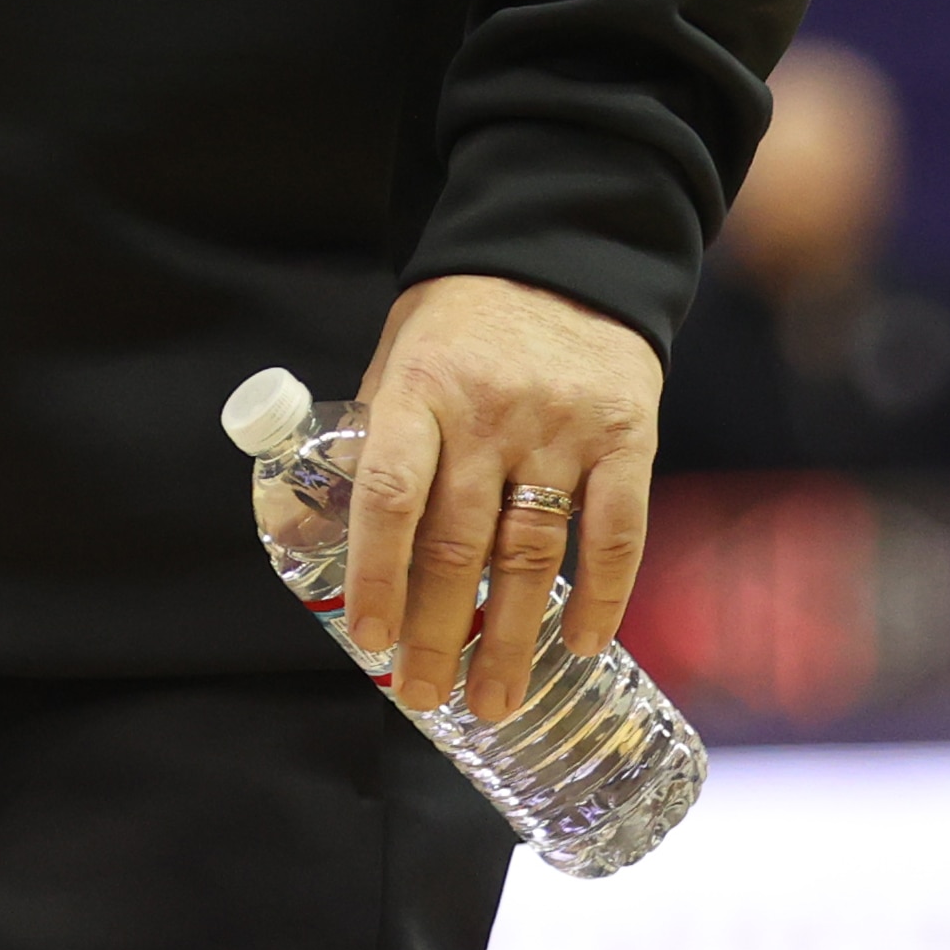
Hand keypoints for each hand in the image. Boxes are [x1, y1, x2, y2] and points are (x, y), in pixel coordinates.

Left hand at [344, 273, 661, 726]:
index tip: (373, 641)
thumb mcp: (397, 357)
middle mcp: (490, 413)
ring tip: (495, 699)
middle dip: (440, 632)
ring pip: (533, 552)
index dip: (378, 574)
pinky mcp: (627, 436)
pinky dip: (600, 595)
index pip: (390, 495)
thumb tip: (323, 533)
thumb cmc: (462, 322)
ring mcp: (563, 427)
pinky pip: (616, 532)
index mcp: (419, 390)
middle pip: (460, 542)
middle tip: (426, 695)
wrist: (561, 250)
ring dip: (514, 638)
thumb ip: (374, 439)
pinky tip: (579, 643)